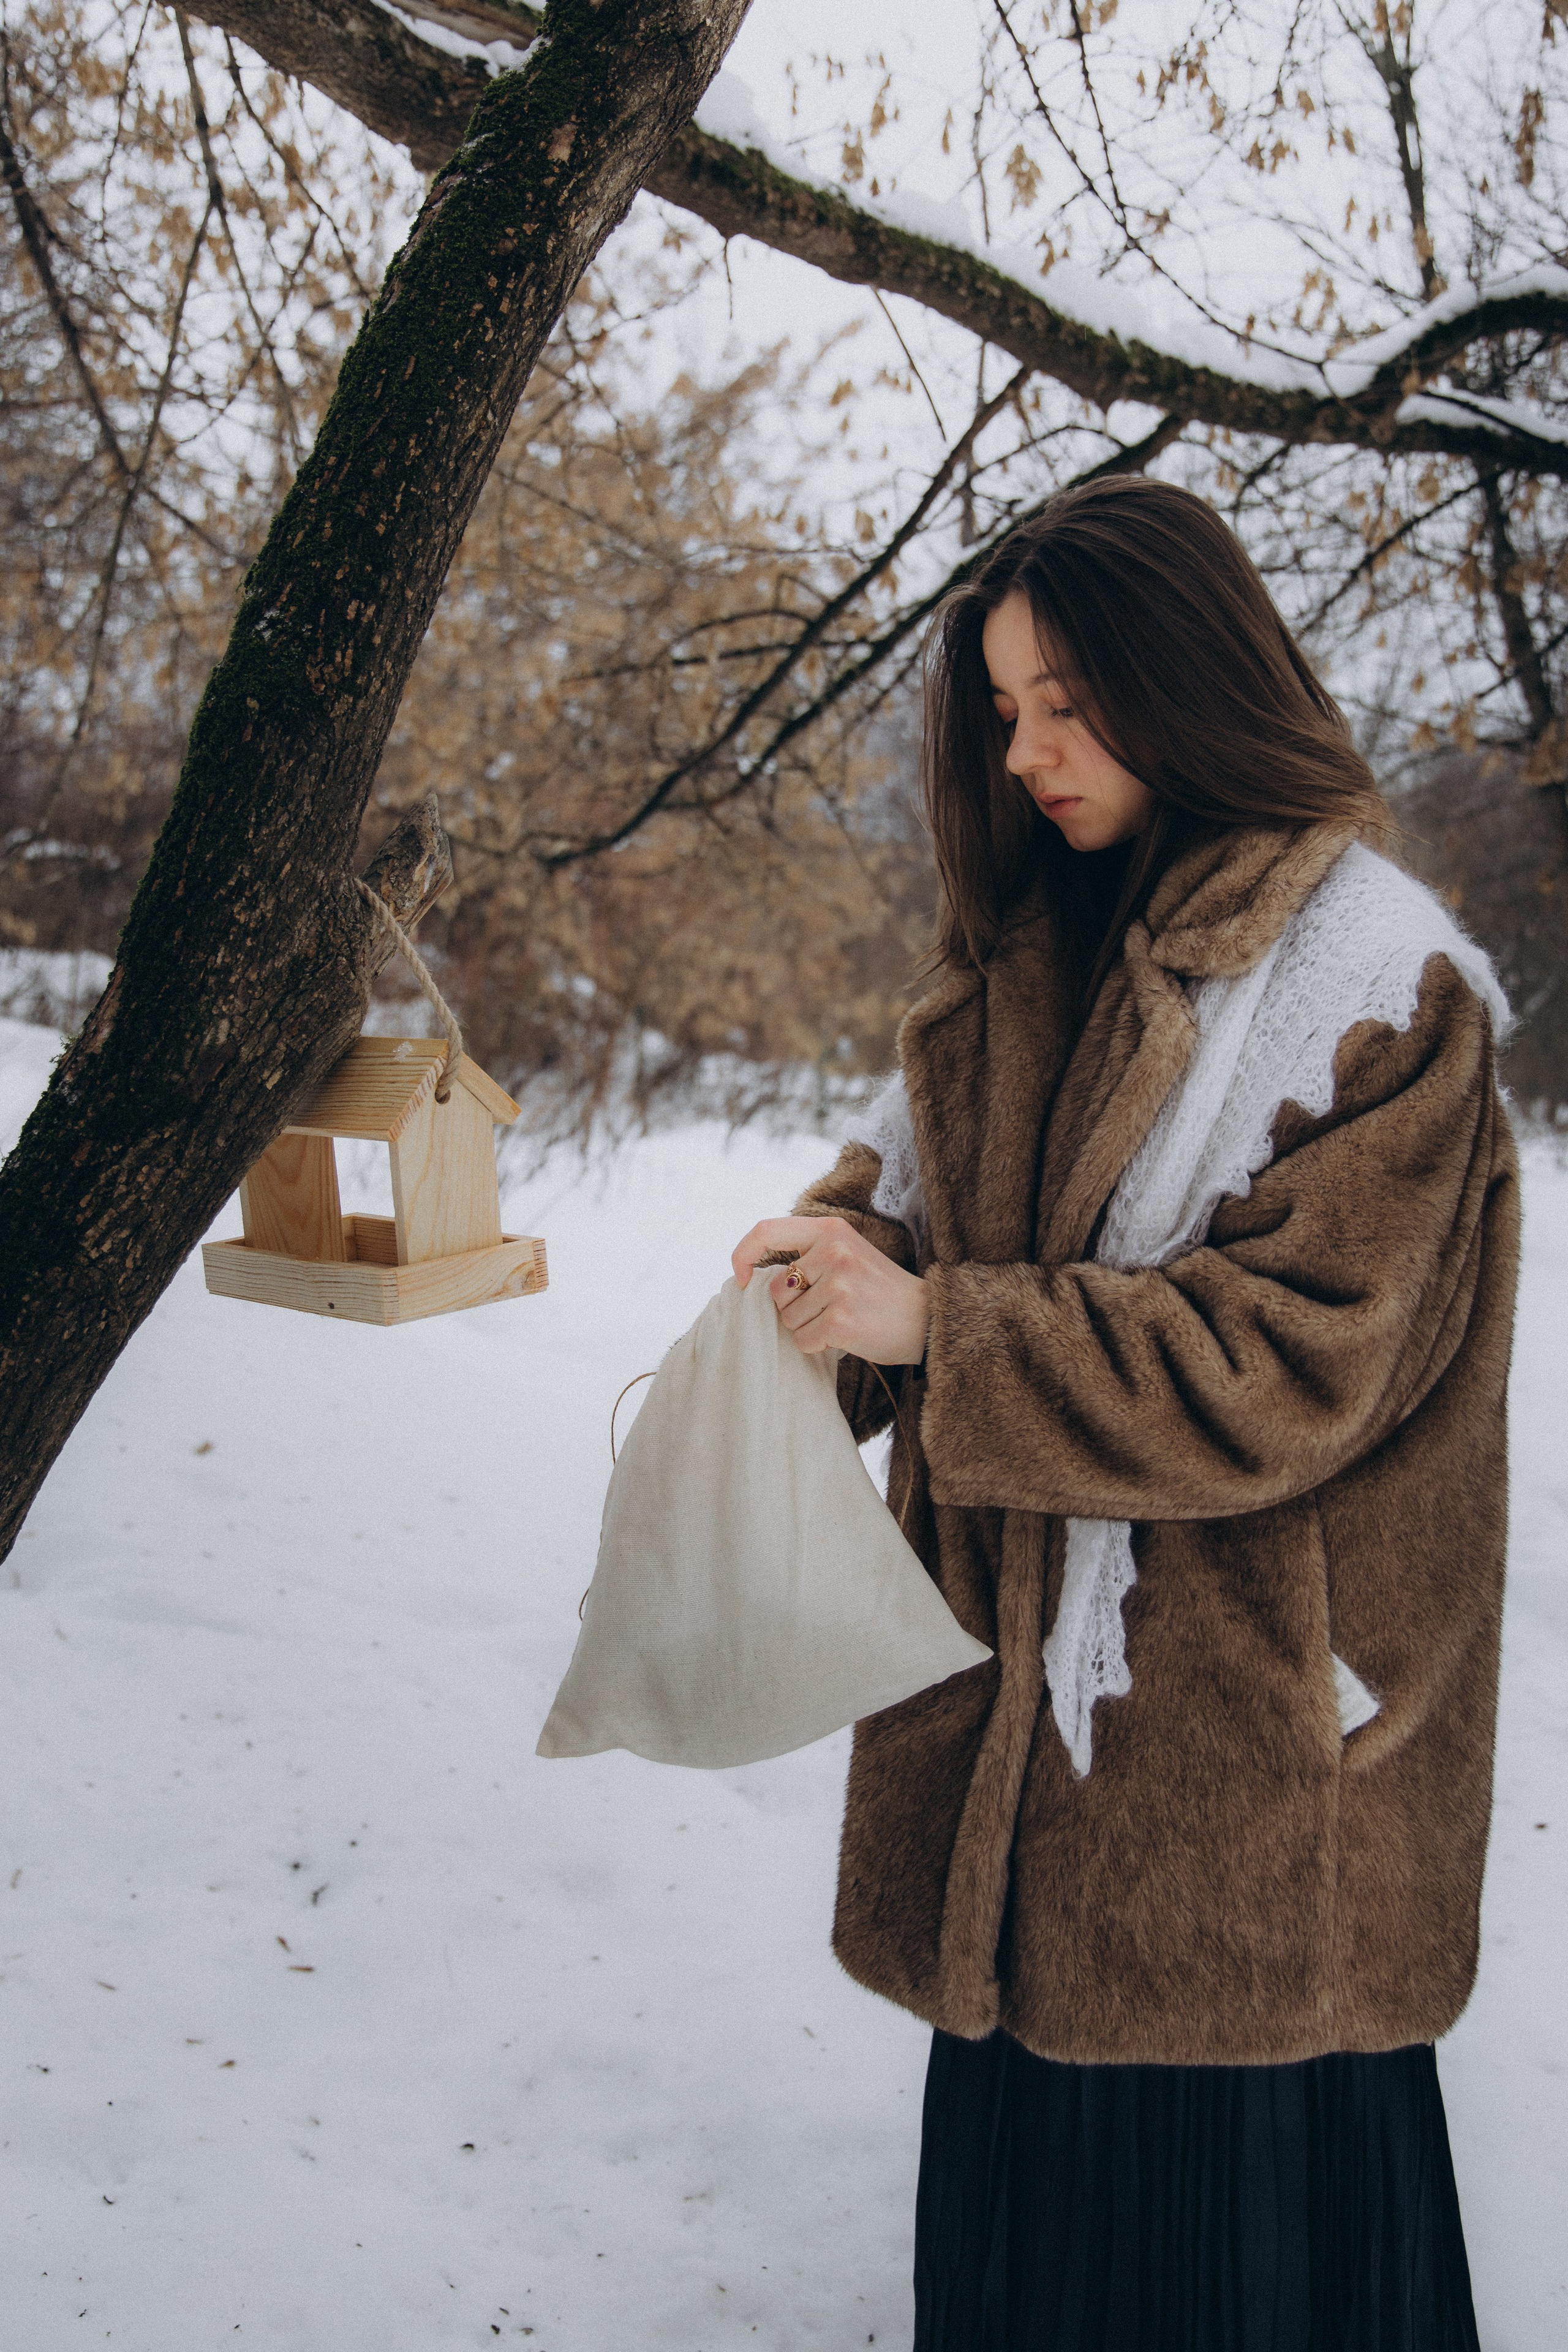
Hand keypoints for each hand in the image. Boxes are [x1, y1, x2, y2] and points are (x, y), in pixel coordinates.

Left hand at [731, 1215, 928, 1363]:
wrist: (926, 1319)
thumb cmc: (879, 1290)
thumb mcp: (848, 1253)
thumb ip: (809, 1255)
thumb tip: (756, 1276)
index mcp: (831, 1230)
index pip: (767, 1231)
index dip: (743, 1254)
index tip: (739, 1278)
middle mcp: (834, 1252)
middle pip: (775, 1289)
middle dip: (793, 1306)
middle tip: (829, 1307)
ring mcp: (838, 1286)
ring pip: (787, 1318)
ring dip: (807, 1327)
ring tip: (842, 1319)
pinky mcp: (840, 1320)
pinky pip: (802, 1340)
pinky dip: (816, 1345)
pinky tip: (844, 1336)